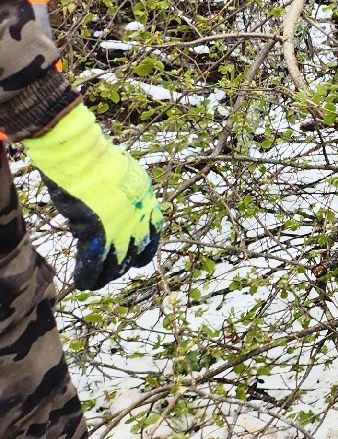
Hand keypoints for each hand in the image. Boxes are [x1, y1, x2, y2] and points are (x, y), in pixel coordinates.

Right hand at [19, 104, 161, 289]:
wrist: (82, 155)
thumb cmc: (97, 159)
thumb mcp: (126, 174)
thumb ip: (127, 194)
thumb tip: (118, 207)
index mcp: (148, 201)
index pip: (154, 233)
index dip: (145, 248)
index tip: (138, 257)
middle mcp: (139, 217)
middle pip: (137, 251)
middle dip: (124, 265)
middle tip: (113, 271)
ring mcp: (119, 226)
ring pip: (116, 262)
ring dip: (107, 274)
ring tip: (98, 281)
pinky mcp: (96, 232)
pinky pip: (93, 262)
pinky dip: (89, 275)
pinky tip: (85, 283)